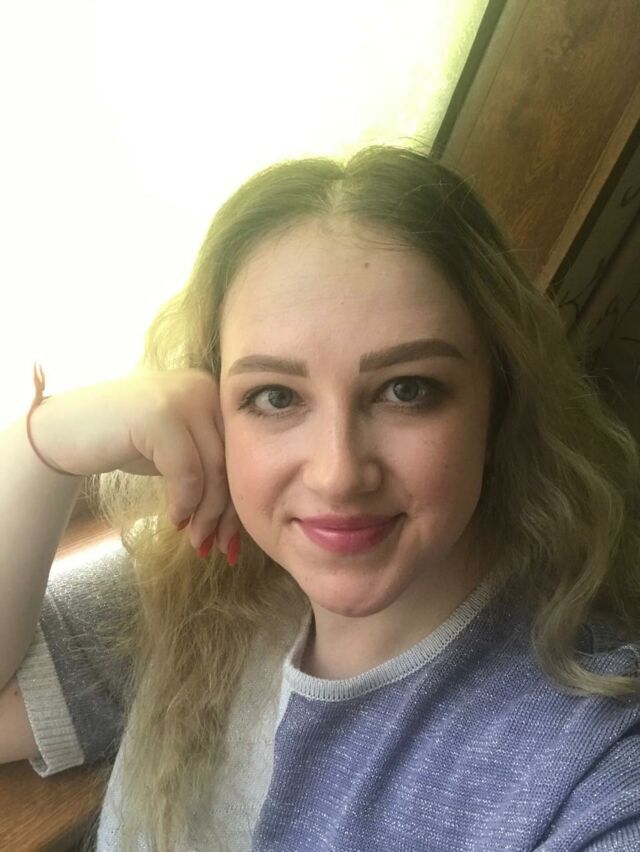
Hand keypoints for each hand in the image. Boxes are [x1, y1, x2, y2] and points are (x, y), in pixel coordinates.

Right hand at [29, 368, 240, 554]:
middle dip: (227, 512)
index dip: (239, 498)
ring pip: (213, 470)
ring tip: (197, 541)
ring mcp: (182, 398)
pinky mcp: (159, 416)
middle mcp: (204, 387)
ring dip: (207, 514)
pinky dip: (185, 502)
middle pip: (230, 462)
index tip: (234, 537)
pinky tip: (176, 519)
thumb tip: (240, 514)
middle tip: (222, 548)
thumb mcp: (176, 449)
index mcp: (214, 392)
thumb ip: (209, 465)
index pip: (239, 452)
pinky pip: (188, 472)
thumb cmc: (123, 441)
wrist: (62, 429)